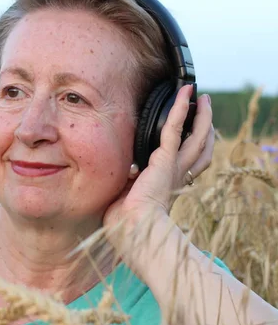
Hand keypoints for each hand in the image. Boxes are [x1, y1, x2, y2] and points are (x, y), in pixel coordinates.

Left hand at [103, 84, 214, 232]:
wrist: (133, 230)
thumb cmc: (126, 224)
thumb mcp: (125, 199)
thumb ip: (125, 185)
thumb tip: (119, 174)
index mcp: (168, 186)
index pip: (187, 164)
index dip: (193, 150)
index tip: (193, 137)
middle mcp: (177, 176)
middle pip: (200, 148)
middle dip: (205, 128)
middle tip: (206, 109)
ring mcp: (174, 166)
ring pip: (196, 136)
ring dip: (201, 115)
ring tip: (202, 98)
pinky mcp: (165, 159)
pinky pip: (174, 128)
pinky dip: (180, 109)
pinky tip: (184, 94)